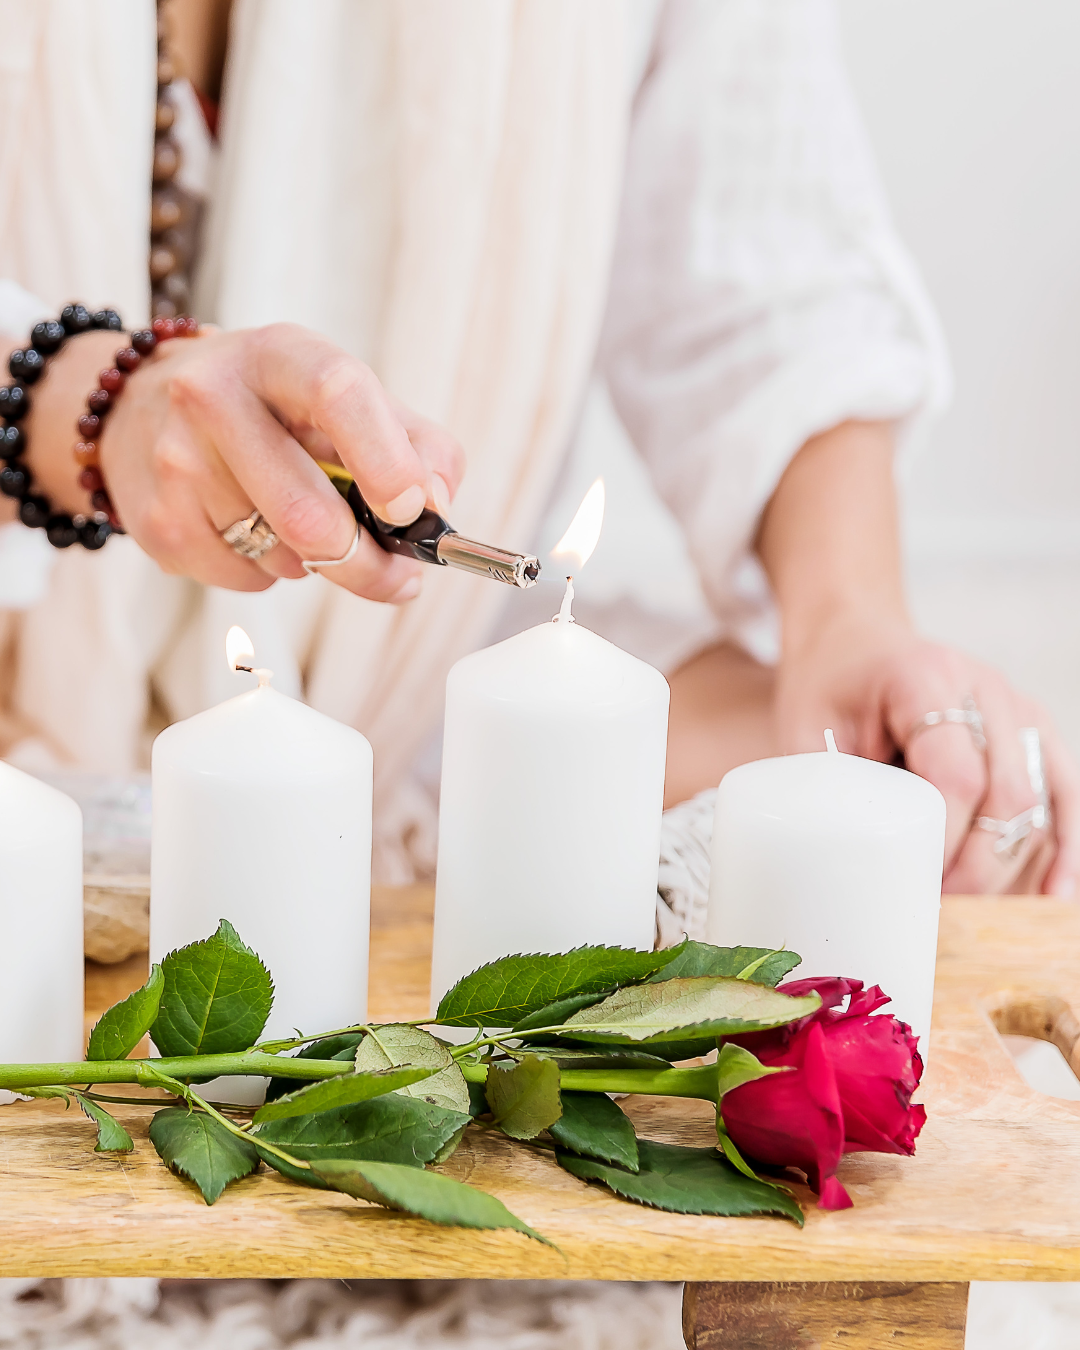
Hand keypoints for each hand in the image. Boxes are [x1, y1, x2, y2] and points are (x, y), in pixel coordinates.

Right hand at [23, 324, 464, 601]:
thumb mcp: (349, 400)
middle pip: (308, 513)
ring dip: (316, 562)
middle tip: (397, 576)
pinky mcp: (159, 522)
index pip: (337, 392)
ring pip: (284, 556)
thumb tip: (436, 508)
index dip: (384, 460)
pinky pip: (249, 579)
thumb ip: (418, 445)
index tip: (410, 510)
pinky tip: (255, 531)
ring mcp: (177, 461)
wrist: (144, 409)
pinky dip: (274, 572)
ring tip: (300, 522)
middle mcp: (213, 397)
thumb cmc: (275, 409)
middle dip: (367, 562)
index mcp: (279, 354)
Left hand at [774, 611, 1079, 896]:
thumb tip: (842, 868)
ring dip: (1012, 864)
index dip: (944, 839)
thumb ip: (831, 788)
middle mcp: (984, 688)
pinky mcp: (1032, 729)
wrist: (856, 636)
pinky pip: (1063, 791)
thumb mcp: (808, 727)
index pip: (956, 775)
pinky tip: (1054, 891)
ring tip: (977, 914)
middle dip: (977, 864)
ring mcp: (1017, 707)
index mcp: (925, 679)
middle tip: (939, 908)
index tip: (915, 882)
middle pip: (1005, 793)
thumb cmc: (829, 684)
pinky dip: (1064, 844)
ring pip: (1040, 799)